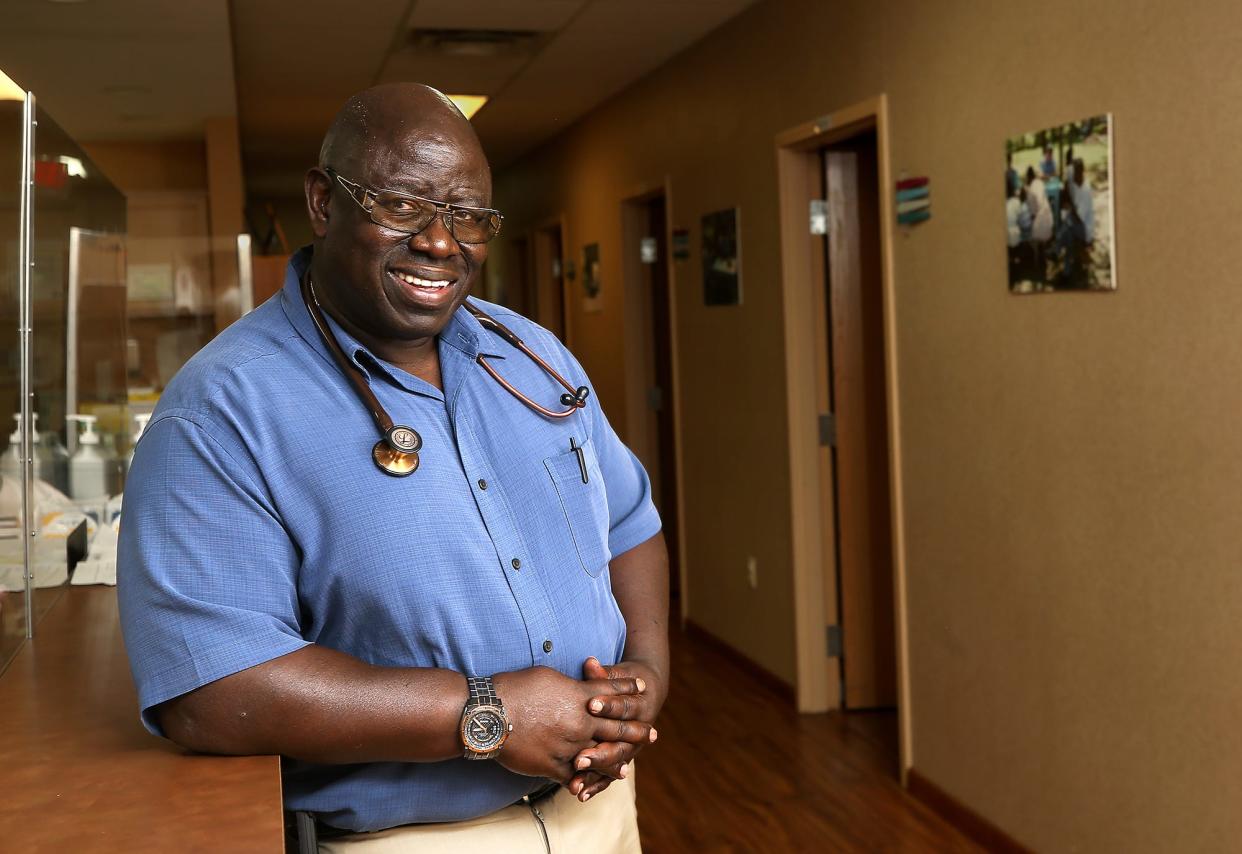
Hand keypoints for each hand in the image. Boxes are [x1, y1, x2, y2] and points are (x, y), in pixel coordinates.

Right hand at [491, 666, 652, 782]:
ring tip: (627, 766)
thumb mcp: (547, 675)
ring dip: (615, 761)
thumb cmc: (515, 688)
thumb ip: (569, 684)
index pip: (610, 691)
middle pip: (615, 726)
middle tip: (653, 734)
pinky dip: (582, 781)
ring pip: (600, 755)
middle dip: (636, 730)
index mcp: (579, 695)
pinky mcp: (553, 764)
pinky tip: (589, 785)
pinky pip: (573, 776)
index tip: (642, 688)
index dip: (627, 690)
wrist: (491, 713)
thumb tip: (578, 683)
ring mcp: (569, 744)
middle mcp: (580, 720)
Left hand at [567, 657, 665, 801]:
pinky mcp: (620, 760)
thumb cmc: (624, 681)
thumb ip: (602, 676)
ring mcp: (630, 748)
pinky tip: (579, 794)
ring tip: (576, 783)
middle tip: (579, 758)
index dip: (610, 706)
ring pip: (614, 764)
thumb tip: (590, 663)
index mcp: (640, 706)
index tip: (592, 705)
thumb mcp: (616, 675)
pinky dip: (595, 785)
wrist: (647, 693)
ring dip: (596, 774)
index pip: (625, 708)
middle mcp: (638, 732)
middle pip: (620, 744)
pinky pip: (608, 776)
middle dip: (600, 752)